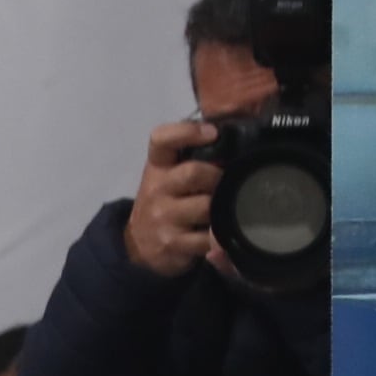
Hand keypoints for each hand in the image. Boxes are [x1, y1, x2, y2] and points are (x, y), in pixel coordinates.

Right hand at [123, 119, 220, 278]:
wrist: (138, 243)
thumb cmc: (163, 199)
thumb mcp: (167, 173)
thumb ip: (192, 155)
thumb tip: (237, 138)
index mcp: (157, 166)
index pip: (162, 139)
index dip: (186, 132)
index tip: (212, 133)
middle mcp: (156, 188)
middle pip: (193, 173)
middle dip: (217, 177)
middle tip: (226, 183)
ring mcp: (162, 218)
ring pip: (205, 207)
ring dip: (222, 208)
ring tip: (225, 209)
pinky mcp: (171, 243)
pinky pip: (207, 237)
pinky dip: (219, 235)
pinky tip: (218, 232)